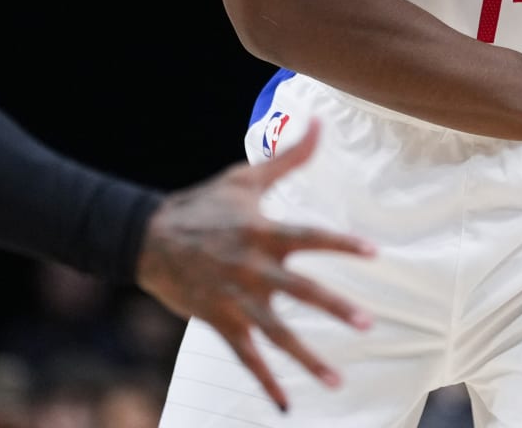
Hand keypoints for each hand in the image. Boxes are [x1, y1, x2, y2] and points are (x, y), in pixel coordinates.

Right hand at [134, 119, 374, 410]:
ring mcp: (236, 298)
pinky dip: (266, 382)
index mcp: (262, 231)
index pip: (309, 237)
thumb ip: (290, 157)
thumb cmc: (204, 204)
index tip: (373, 253)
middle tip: (367, 322)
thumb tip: (321, 121)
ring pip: (276, 334)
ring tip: (338, 380)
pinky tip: (287, 404)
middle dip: (333, 308)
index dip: (341, 244)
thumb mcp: (245, 177)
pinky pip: (246, 357)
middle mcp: (252, 267)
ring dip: (307, 358)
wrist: (149, 237)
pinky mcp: (220, 321)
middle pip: (299, 290)